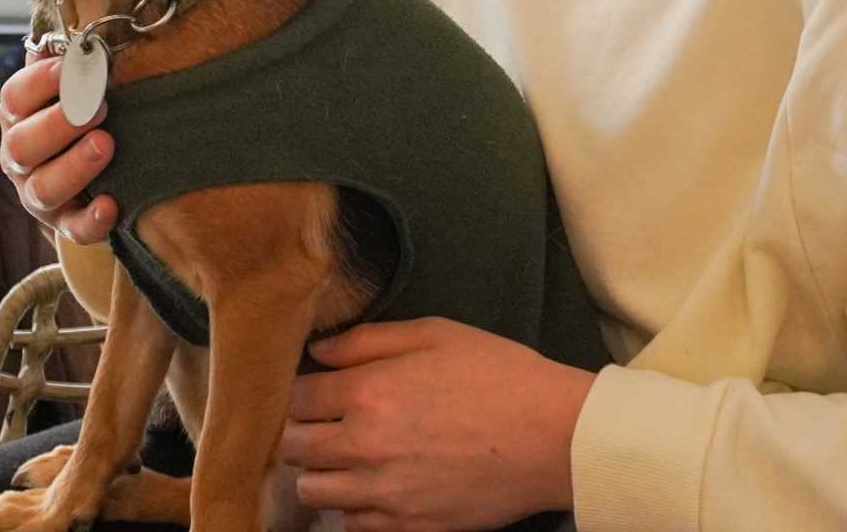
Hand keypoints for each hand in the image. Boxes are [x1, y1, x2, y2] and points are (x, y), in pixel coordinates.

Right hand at [0, 49, 117, 242]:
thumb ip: (67, 65)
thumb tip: (71, 36)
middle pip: (22, 144)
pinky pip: (72, 228)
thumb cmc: (81, 118)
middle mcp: (20, 159)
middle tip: (96, 107)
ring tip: (105, 144)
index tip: (70, 67)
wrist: (93, 175)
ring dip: (74, 166)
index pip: (14, 98)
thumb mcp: (72, 89)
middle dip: (58, 124)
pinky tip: (112, 205)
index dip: (39, 82)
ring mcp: (38, 195)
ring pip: (43, 187)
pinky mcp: (64, 224)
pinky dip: (91, 220)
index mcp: (18, 118)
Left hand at [280, 318, 594, 531]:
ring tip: (347, 458)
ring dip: (321, 471)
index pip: (295, 398)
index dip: (299, 392)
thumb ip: (367, 340)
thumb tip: (318, 351)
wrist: (553, 436)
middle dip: (300, 431)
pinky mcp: (407, 526)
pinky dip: (354, 507)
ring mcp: (383, 492)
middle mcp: (364, 445)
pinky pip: (351, 525)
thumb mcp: (435, 333)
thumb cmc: (500, 375)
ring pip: (312, 491)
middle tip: (323, 423)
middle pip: (292, 447)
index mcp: (368, 391)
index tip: (313, 391)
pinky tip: (376, 487)